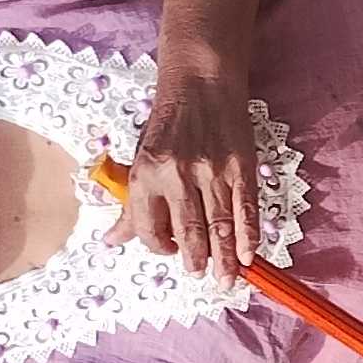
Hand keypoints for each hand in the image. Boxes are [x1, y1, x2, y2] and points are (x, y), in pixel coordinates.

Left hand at [110, 65, 266, 283]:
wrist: (201, 83)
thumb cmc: (168, 123)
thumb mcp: (141, 160)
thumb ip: (131, 205)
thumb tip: (113, 240)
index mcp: (146, 175)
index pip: (150, 229)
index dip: (160, 248)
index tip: (170, 253)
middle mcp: (177, 176)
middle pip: (189, 234)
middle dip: (196, 262)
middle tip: (201, 276)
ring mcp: (212, 173)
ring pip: (220, 228)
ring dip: (225, 259)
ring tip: (226, 280)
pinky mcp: (240, 167)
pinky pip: (246, 211)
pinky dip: (249, 237)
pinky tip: (249, 256)